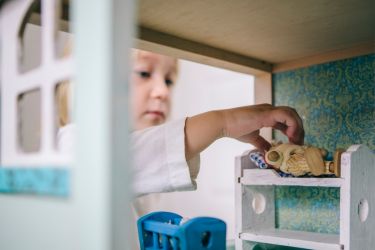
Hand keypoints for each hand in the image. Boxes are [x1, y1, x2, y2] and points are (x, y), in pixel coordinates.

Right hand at [185, 104, 303, 159]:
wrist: (223, 124)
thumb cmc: (234, 128)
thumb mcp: (252, 138)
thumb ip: (262, 144)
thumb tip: (268, 153)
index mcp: (266, 114)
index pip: (286, 119)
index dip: (292, 130)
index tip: (293, 143)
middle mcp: (269, 109)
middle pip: (292, 114)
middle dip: (299, 129)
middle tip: (298, 143)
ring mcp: (268, 109)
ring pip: (292, 113)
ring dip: (298, 127)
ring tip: (296, 141)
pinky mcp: (267, 113)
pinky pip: (287, 116)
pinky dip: (293, 126)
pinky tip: (291, 137)